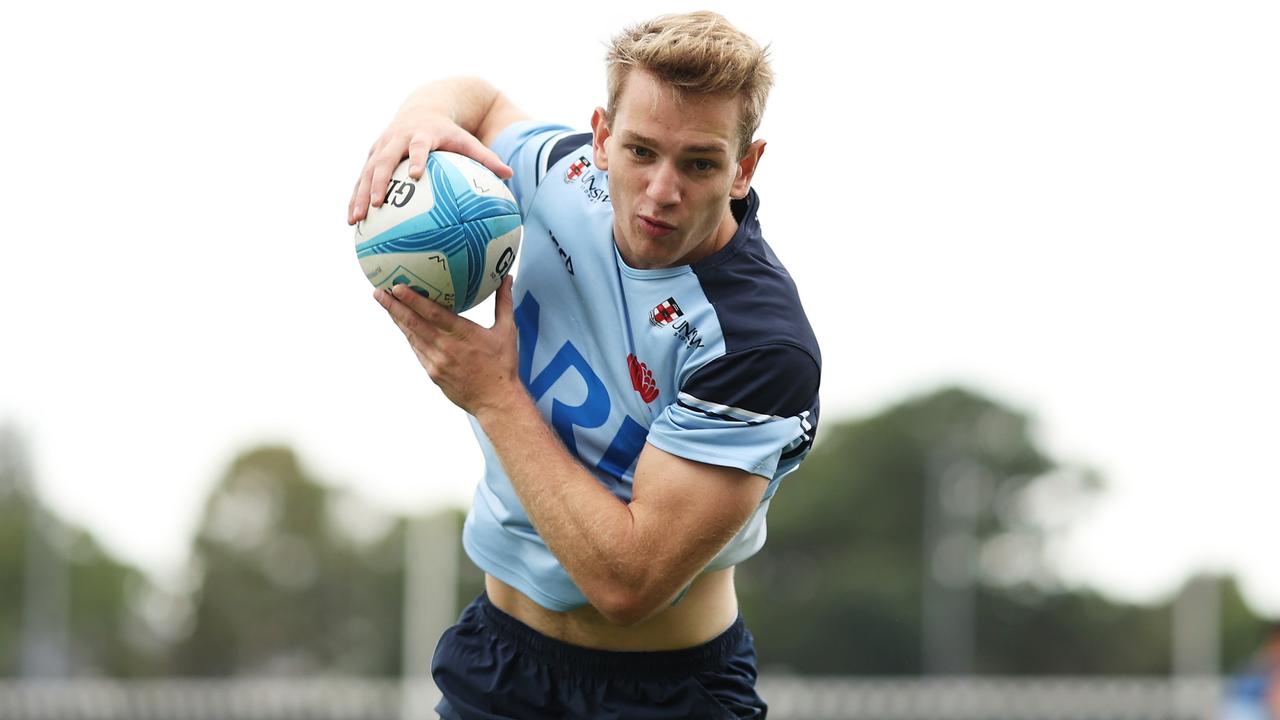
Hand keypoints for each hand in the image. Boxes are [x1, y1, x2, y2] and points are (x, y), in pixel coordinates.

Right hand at [348, 108, 512, 225]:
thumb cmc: (449, 132)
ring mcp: (381, 147)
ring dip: (359, 195)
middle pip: (384, 160)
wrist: (423, 109)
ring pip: (366, 172)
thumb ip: (487, 158)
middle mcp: (397, 139)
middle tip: (376, 204)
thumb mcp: (468, 141)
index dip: (416, 158)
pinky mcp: (372, 155)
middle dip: (378, 182)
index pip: (418, 146)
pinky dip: (355, 198)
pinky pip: (361, 179)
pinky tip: (353, 221)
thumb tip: (510, 175)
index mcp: (421, 135)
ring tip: (355, 220)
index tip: (414, 175)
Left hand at [374, 276, 522, 417]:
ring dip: (396, 319)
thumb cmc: (502, 366)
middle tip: (378, 292)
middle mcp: (446, 348)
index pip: (433, 314)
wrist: (496, 401)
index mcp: (463, 334)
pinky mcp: (432, 373)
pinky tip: (402, 325)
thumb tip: (506, 279)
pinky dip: (409, 335)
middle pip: (413, 324)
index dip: (413, 300)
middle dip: (393, 307)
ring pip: (411, 336)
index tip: (398, 287)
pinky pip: (417, 350)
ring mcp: (436, 362)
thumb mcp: (506, 331)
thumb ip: (504, 303)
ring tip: (385, 303)